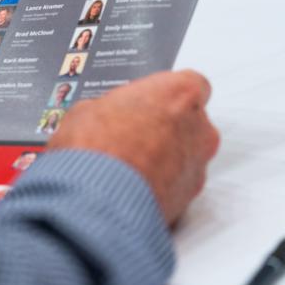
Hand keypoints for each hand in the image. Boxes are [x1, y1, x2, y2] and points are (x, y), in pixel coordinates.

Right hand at [47, 70, 218, 224]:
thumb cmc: (96, 148)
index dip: (164, 95)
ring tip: (127, 165)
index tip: (146, 102)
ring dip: (163, 159)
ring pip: (186, 156)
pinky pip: (177, 186)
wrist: (97, 200)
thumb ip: (109, 108)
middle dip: (165, 127)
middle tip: (131, 134)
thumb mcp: (85, 109)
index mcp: (180, 93)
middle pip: (190, 122)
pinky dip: (160, 185)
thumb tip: (100, 118)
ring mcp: (198, 166)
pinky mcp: (190, 199)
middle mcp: (199, 128)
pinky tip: (131, 186)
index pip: (189, 84)